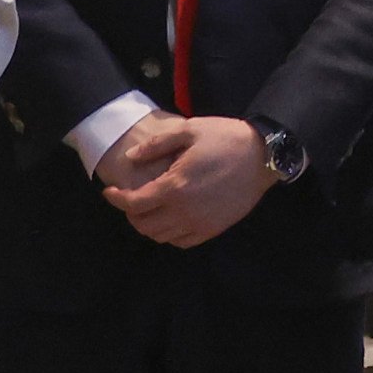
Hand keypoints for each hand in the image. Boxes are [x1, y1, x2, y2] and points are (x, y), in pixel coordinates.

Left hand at [103, 114, 273, 246]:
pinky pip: (182, 242)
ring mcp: (200, 223)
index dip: (117, 199)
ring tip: (149, 209)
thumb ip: (156, 145)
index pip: (134, 204)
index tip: (109, 192)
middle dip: (131, 214)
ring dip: (149, 225)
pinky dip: (170, 235)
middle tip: (130, 199)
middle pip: (145, 225)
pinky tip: (171, 219)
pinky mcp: (214, 229)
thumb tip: (131, 157)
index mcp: (174, 187)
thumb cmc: (225, 139)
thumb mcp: (189, 130)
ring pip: (162, 237)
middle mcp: (184, 211)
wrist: (263, 156)